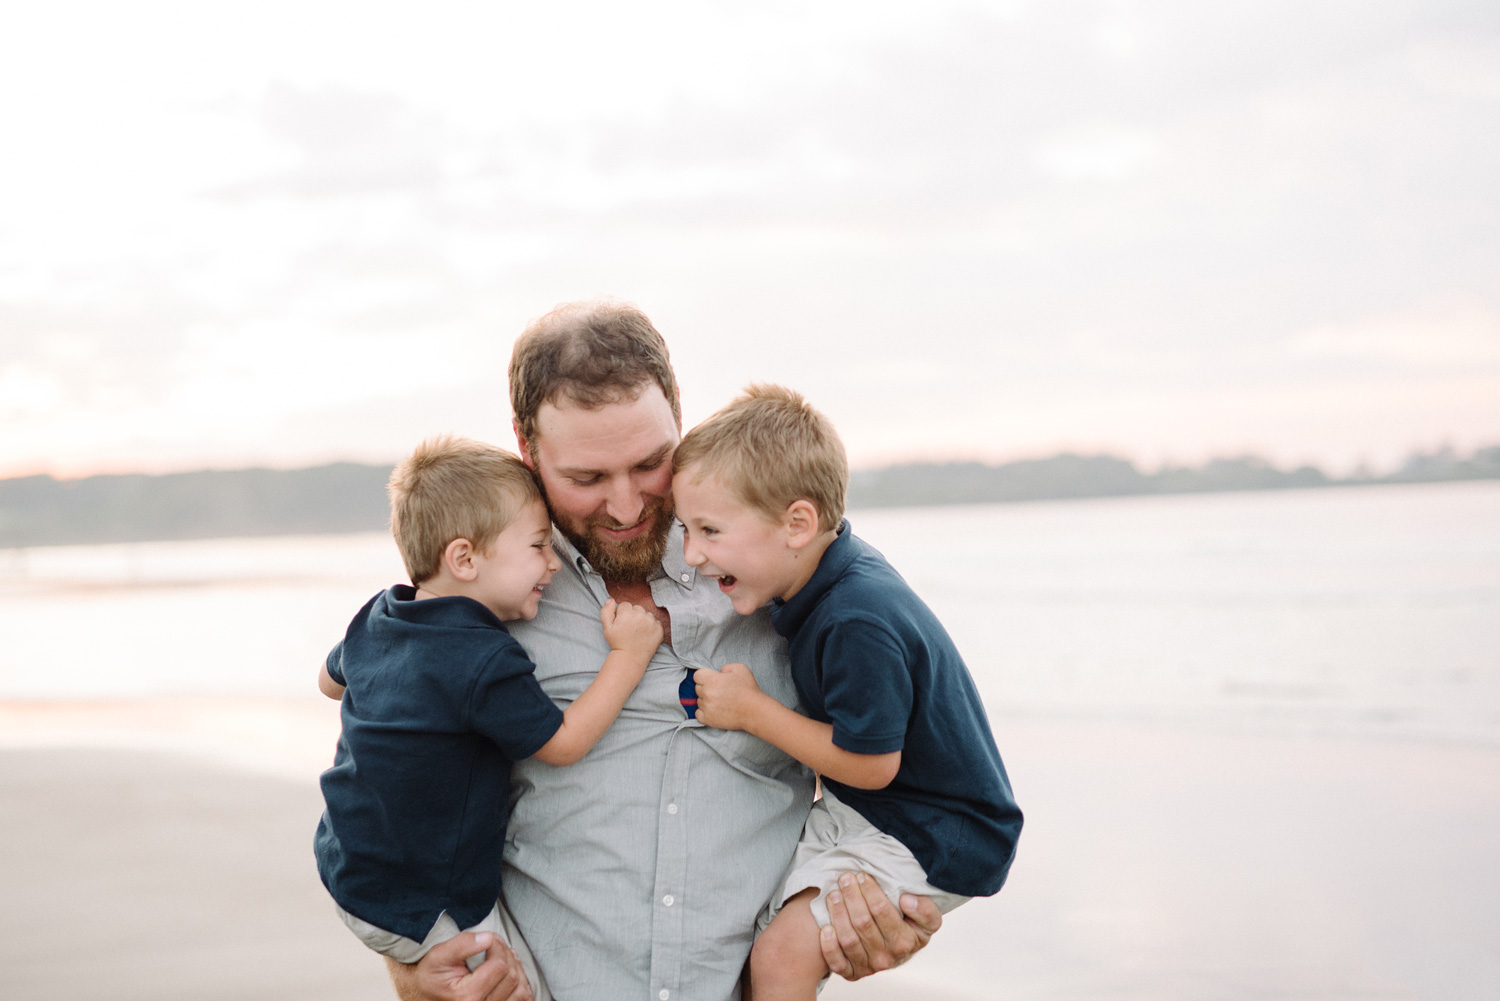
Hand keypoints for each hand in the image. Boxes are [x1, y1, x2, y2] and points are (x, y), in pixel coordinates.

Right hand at [385, 932, 532, 1000]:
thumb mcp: (438, 955)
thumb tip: (488, 938)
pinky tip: (509, 973)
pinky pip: (522, 1000)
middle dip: (507, 954)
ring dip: (516, 968)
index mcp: (467, 996)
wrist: (424, 994)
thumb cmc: (431, 975)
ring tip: (503, 958)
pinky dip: (521, 985)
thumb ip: (463, 944)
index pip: (499, 966)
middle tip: (495, 945)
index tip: (489, 939)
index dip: (498, 946)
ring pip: (521, 989)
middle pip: (512, 976)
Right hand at [600, 598, 663, 659]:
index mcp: (627, 613)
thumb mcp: (607, 627)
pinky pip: (656, 622)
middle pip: (637, 608)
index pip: (626, 605)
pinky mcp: (659, 629)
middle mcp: (641, 615)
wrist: (630, 658)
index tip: (622, 624)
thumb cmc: (617, 643)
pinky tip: (645, 634)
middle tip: (630, 628)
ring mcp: (652, 622)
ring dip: (643, 620)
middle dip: (633, 615)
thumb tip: (610, 599)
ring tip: (637, 632)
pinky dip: (652, 626)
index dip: (622, 614)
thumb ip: (606, 611)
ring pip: (647, 614)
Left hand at [693, 662, 762, 730]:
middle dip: (706, 688)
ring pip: (699, 701)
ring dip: (706, 700)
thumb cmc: (748, 689)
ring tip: (720, 701)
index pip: (697, 675)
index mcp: (712, 680)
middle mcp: (707, 693)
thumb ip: (725, 667)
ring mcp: (707, 707)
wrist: (754, 711)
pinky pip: (698, 713)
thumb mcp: (740, 668)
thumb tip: (719, 673)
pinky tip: (714, 709)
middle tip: (720, 691)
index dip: (706, 676)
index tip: (713, 680)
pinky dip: (704, 712)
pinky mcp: (708, 719)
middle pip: (698, 688)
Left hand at [819, 873, 941, 980]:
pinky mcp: (852, 973)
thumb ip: (925, 910)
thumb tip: (907, 900)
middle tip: (845, 878)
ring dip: (838, 914)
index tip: (862, 875)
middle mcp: (886, 957)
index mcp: (904, 942)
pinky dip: (829, 946)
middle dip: (851, 896)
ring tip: (833, 894)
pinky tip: (825, 928)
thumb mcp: (928, 919)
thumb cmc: (911, 928)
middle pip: (862, 922)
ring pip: (848, 939)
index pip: (882, 911)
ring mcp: (868, 967)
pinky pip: (837, 963)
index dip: (870, 891)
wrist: (900, 952)